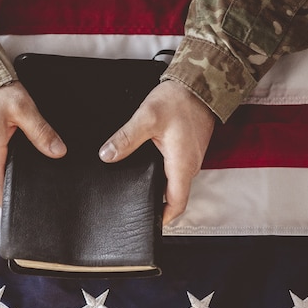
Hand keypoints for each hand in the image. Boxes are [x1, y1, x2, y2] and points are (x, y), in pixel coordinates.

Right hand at [0, 82, 66, 204]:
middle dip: (18, 176)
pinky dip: (3, 150)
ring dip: (11, 161)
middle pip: (0, 178)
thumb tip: (59, 153)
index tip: (29, 205)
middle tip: (40, 170)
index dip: (11, 202)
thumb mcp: (23, 109)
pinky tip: (15, 140)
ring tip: (28, 151)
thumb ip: (42, 133)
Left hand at [99, 80, 215, 224]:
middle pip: (173, 197)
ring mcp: (190, 158)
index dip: (162, 219)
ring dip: (158, 190)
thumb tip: (107, 155)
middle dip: (155, 205)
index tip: (145, 225)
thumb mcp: (147, 118)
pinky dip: (161, 175)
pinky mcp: (187, 149)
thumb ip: (126, 138)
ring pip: (173, 183)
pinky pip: (174, 170)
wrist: (200, 82)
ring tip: (134, 190)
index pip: (176, 205)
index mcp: (182, 166)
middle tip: (132, 208)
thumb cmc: (179, 100)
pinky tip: (145, 169)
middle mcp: (189, 166)